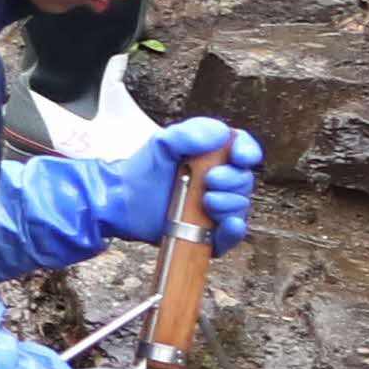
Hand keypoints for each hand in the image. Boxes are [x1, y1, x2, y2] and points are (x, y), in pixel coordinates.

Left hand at [94, 115, 259, 250]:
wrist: (121, 202)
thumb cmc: (142, 170)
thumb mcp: (162, 143)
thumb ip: (188, 133)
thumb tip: (221, 133)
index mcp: (212, 156)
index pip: (243, 150)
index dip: (248, 151)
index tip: (241, 156)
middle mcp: (218, 181)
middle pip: (243, 180)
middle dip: (232, 180)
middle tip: (210, 180)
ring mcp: (215, 208)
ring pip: (239, 206)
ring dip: (229, 203)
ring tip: (206, 200)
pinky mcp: (208, 233)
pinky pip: (231, 235)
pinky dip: (233, 231)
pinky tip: (226, 224)